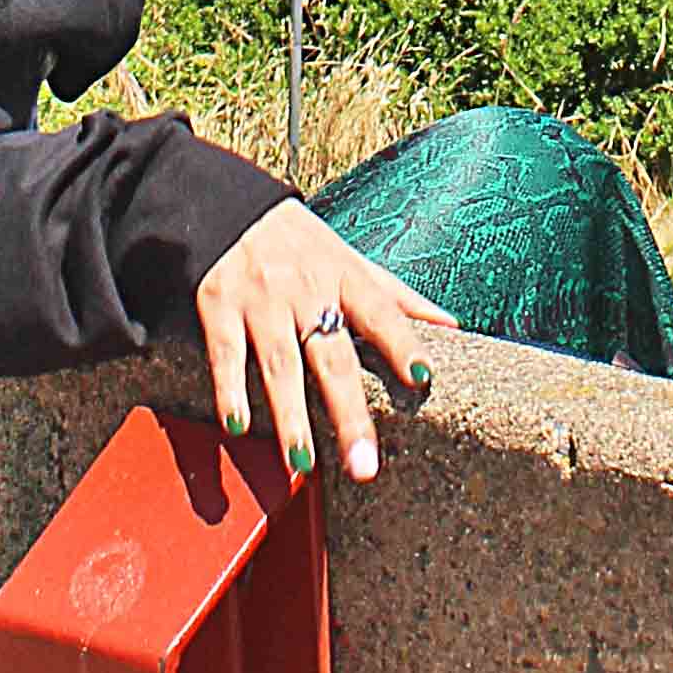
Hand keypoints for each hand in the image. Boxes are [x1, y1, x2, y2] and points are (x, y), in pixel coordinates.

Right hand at [195, 207, 445, 487]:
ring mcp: (262, 300)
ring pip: (280, 364)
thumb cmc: (302, 245)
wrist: (226, 205)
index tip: (422, 378)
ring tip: (302, 466)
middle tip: (364, 467)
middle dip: (349, 413)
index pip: (381, 311)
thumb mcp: (351, 260)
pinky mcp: (219, 306)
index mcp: (345, 277)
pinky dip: (230, 391)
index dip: (402, 342)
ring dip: (291, 416)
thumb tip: (453, 325)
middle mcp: (306, 290)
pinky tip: (238, 427)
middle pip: (333, 357)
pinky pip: (226, 355)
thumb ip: (397, 297)